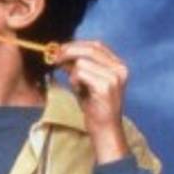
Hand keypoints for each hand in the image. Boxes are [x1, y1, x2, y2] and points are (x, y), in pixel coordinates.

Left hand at [55, 40, 129, 162]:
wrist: (105, 128)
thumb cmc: (95, 106)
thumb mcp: (86, 82)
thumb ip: (78, 66)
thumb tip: (61, 53)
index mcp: (119, 65)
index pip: (96, 45)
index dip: (76, 44)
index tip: (59, 49)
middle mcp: (120, 69)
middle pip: (90, 49)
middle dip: (68, 51)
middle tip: (54, 57)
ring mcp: (114, 77)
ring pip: (82, 62)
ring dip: (73, 73)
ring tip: (78, 86)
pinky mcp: (106, 86)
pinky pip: (80, 73)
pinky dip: (75, 81)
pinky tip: (80, 91)